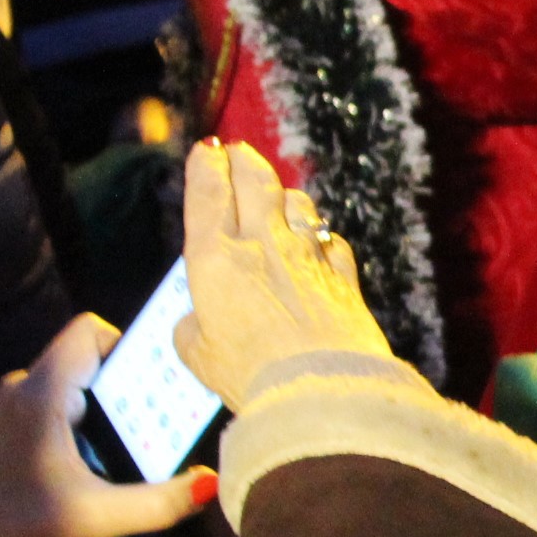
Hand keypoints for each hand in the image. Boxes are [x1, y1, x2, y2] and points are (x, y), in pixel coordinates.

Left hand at [0, 315, 215, 536]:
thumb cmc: (23, 536)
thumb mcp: (98, 520)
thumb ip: (160, 501)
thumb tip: (214, 481)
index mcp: (40, 396)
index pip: (89, 333)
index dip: (132, 343)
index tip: (169, 374)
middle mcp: (25, 389)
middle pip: (92, 356)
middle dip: (136, 377)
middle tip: (177, 408)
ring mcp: (18, 407)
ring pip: (83, 380)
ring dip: (120, 400)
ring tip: (158, 431)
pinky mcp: (20, 427)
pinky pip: (70, 401)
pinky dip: (101, 416)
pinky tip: (122, 451)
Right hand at [171, 141, 388, 408]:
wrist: (322, 387)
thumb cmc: (250, 373)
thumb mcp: (197, 354)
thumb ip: (193, 327)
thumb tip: (200, 319)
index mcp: (216, 257)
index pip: (208, 194)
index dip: (205, 166)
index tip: (206, 149)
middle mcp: (264, 245)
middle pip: (256, 182)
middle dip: (244, 161)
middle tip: (238, 151)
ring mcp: (309, 256)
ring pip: (298, 203)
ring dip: (285, 194)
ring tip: (278, 195)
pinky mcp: (344, 275)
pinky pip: (332, 240)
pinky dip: (321, 236)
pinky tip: (319, 242)